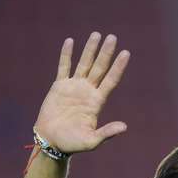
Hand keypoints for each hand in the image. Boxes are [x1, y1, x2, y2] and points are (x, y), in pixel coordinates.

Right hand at [33, 32, 130, 154]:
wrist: (51, 141)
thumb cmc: (72, 143)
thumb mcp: (91, 140)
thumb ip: (107, 132)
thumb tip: (124, 127)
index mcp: (97, 102)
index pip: (111, 80)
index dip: (118, 67)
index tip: (126, 53)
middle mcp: (88, 91)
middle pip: (99, 67)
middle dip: (106, 52)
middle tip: (113, 37)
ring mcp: (74, 87)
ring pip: (84, 63)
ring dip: (90, 49)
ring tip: (97, 34)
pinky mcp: (59, 86)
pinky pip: (64, 67)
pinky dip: (67, 54)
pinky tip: (70, 41)